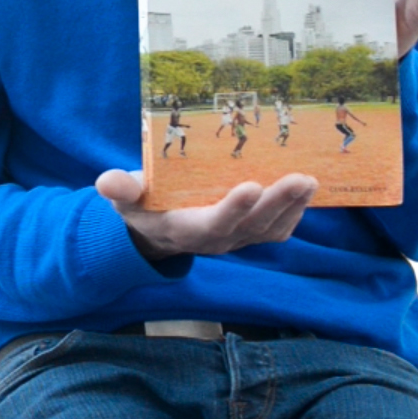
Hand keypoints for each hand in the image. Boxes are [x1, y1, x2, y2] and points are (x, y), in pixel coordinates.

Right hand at [95, 169, 316, 260]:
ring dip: (293, 207)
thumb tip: (108, 182)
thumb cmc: (142, 205)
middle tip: (299, 179)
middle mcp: (218, 239)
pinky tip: (307, 191)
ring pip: (271, 229)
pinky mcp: (251, 234)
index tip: (252, 186)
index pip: (214, 223)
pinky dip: (295, 213)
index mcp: (187, 228)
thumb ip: (120, 190)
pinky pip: (278, 230)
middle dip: (278, 203)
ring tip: (309, 181)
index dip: (234, 208)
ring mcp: (238, 239)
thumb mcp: (125, 198)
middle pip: (253, 226)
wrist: (157, 231)